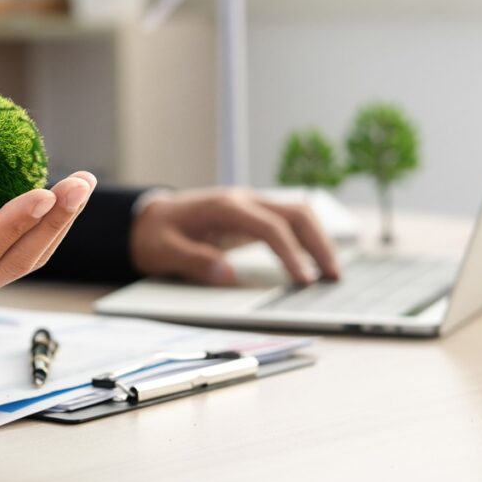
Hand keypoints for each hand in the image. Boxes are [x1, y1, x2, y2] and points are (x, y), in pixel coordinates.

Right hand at [0, 171, 96, 313]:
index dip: (14, 223)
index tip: (45, 192)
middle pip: (16, 260)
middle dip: (54, 222)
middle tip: (81, 183)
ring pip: (26, 260)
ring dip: (58, 223)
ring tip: (83, 183)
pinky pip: (20, 253)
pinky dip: (44, 225)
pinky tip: (61, 195)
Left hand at [130, 188, 338, 285]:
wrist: (148, 217)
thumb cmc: (155, 235)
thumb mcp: (163, 251)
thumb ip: (193, 261)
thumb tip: (227, 274)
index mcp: (224, 207)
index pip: (269, 227)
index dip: (291, 254)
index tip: (305, 281)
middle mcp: (243, 200)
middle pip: (296, 213)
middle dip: (319, 244)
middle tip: (334, 278)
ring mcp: (251, 204)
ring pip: (298, 213)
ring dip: (319, 240)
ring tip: (332, 273)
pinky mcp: (253, 215)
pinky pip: (289, 221)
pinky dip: (308, 237)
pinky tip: (317, 261)